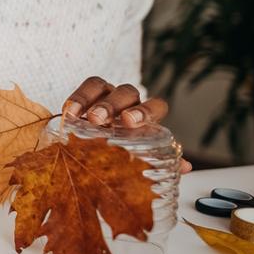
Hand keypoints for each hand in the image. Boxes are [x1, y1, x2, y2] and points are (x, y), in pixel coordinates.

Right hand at [61, 77, 191, 172]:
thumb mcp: (139, 156)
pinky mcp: (85, 98)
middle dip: (113, 105)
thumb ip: (159, 160)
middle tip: (100, 120)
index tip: (130, 123)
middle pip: (126, 92)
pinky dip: (76, 100)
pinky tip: (68, 114)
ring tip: (81, 117)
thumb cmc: (124, 153)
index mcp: (146, 116)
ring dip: (91, 100)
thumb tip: (184, 167)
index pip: (155, 105)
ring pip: (102, 86)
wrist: (97, 151)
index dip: (145, 112)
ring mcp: (105, 97)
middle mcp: (127, 102)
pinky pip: (82, 90)